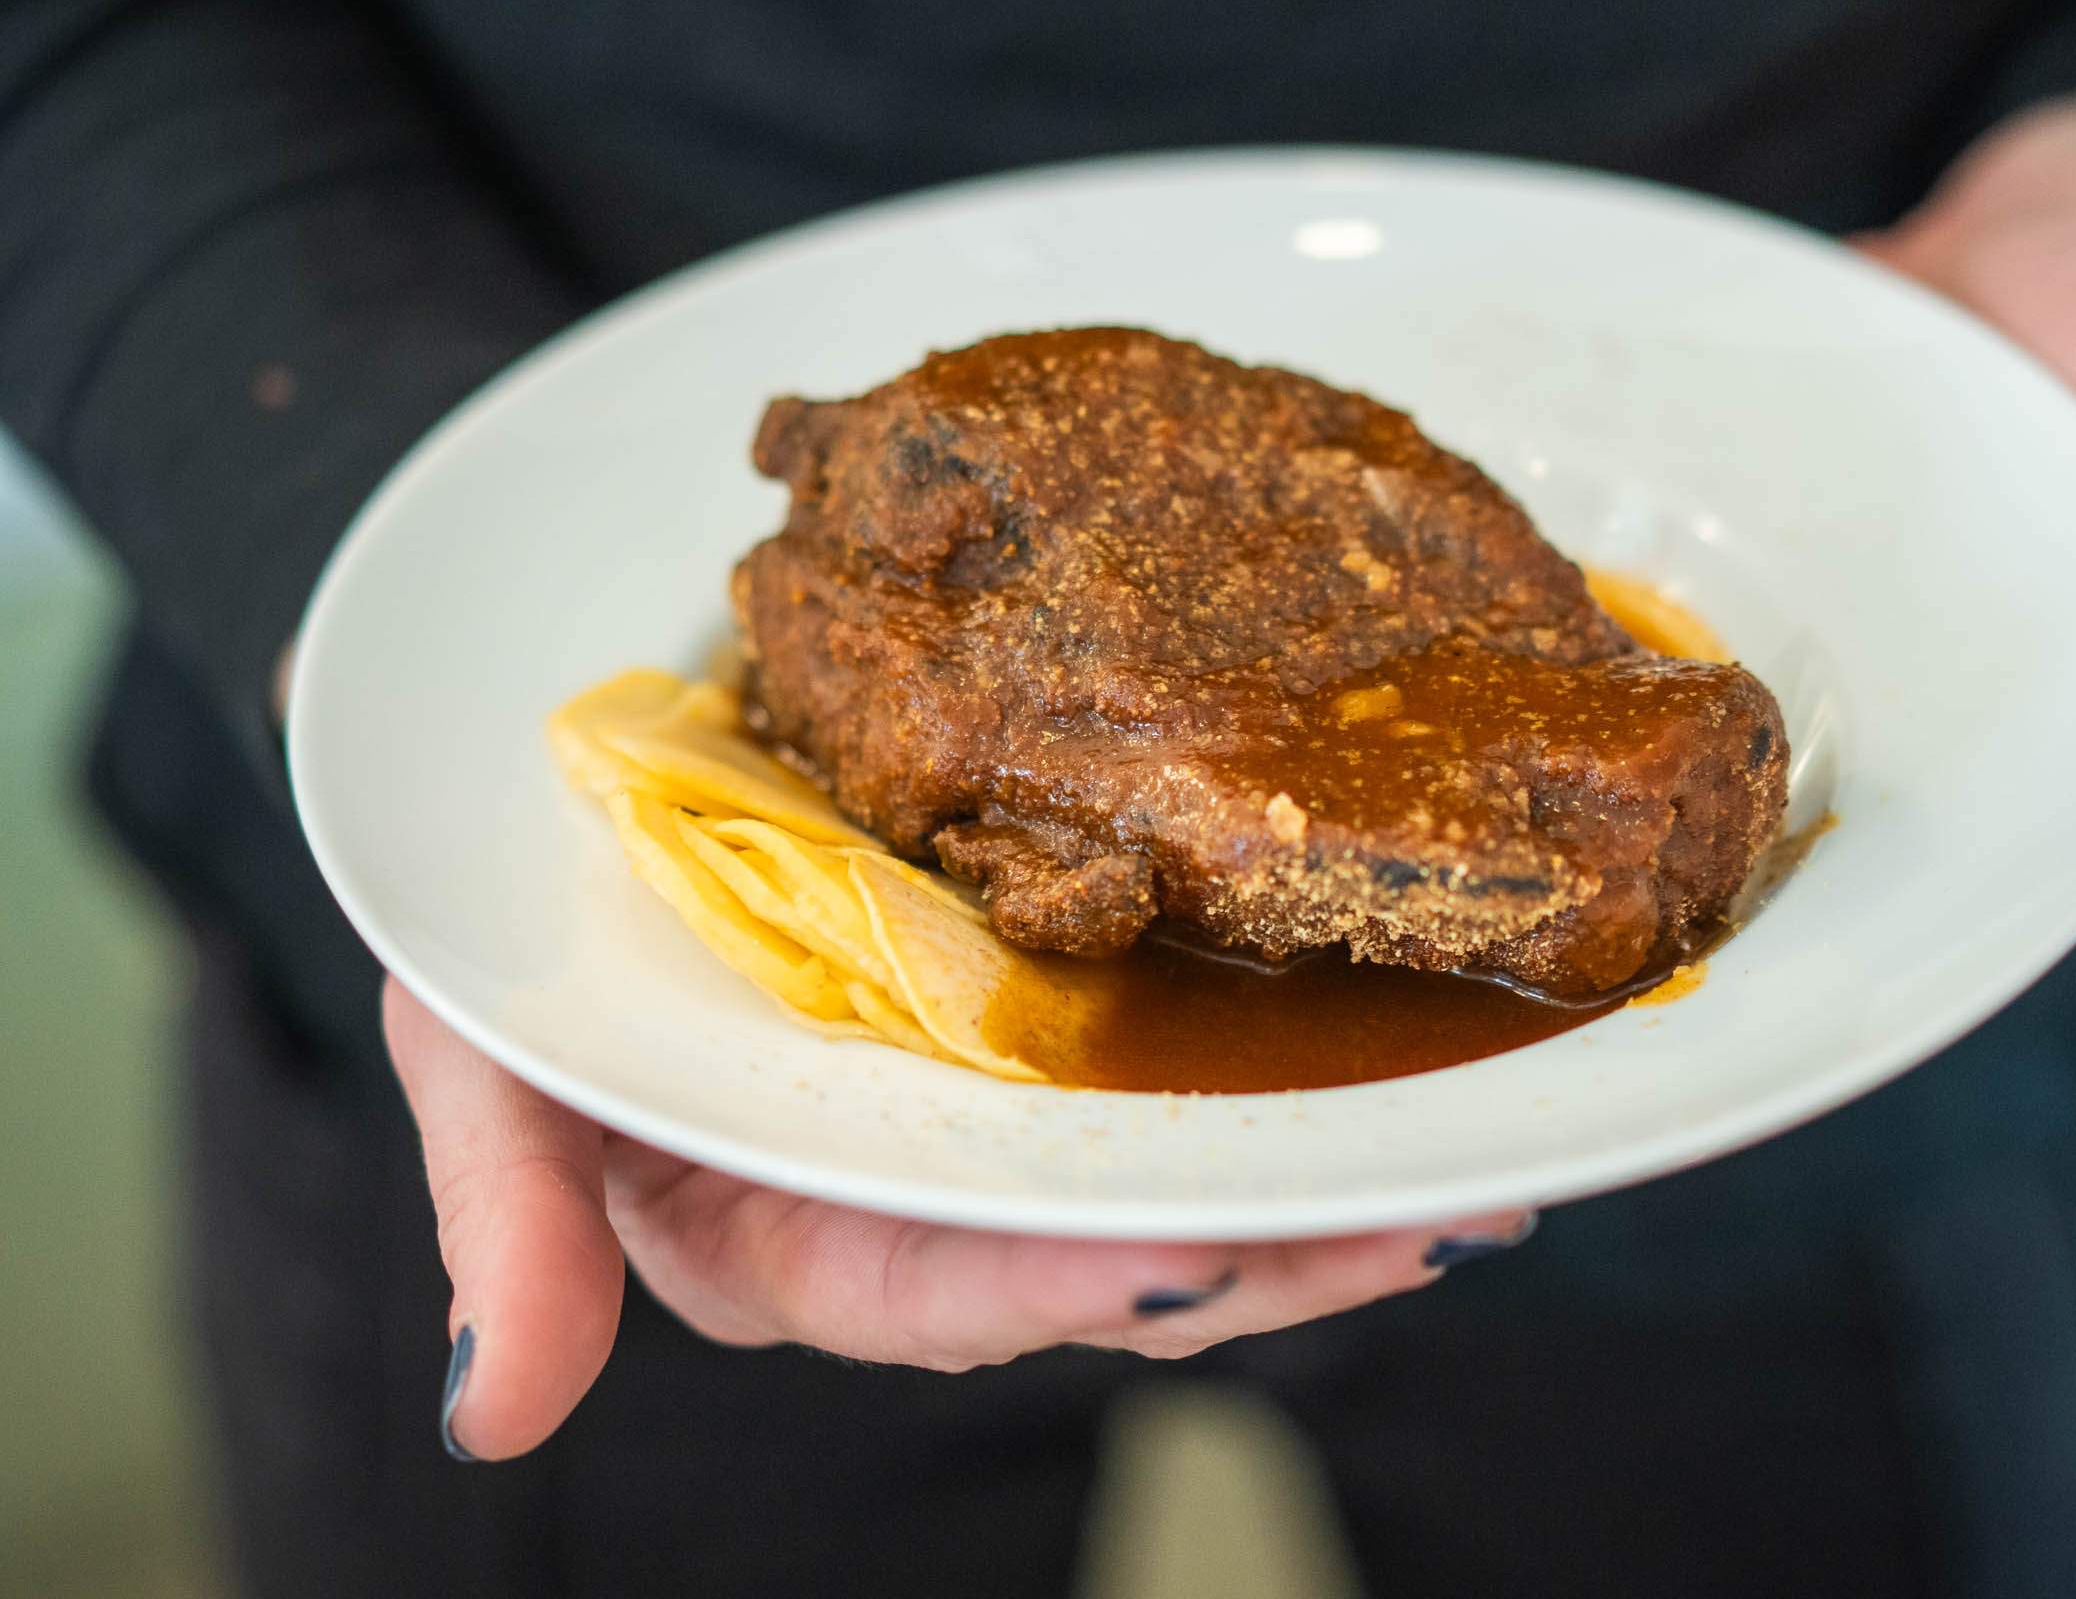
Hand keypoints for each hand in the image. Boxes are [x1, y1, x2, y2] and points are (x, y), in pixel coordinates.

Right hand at [385, 978, 1531, 1459]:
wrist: (572, 778)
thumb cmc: (514, 932)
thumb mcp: (483, 1053)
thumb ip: (507, 1216)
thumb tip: (494, 1416)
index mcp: (787, 1235)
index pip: (933, 1287)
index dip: (1057, 1282)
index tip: (1189, 1262)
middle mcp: (916, 1191)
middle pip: (1103, 1255)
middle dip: (1262, 1258)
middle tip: (1418, 1232)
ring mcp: (993, 1103)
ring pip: (1173, 1173)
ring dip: (1318, 1185)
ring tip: (1472, 1178)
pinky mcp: (1048, 1007)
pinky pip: (1178, 1057)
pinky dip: (1289, 1070)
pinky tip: (1408, 1067)